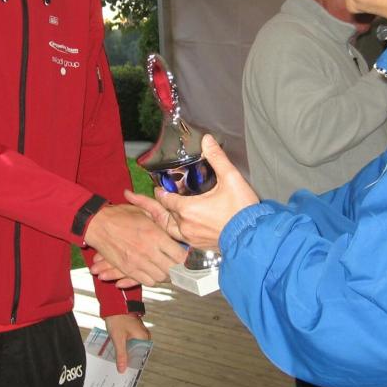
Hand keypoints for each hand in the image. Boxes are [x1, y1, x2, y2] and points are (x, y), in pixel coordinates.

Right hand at [84, 203, 185, 285]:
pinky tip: (154, 273)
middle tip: (181, 267)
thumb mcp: (144, 212)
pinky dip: (153, 280)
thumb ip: (160, 219)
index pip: (179, 255)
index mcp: (155, 235)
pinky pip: (146, 281)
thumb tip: (176, 224)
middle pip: (172, 270)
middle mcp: (149, 251)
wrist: (98, 224)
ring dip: (166, 276)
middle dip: (178, 270)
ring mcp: (138, 262)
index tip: (189, 258)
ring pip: (160, 278)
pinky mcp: (128, 269)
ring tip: (168, 270)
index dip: (186, 259)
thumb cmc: (121, 215)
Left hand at [104, 314, 149, 372]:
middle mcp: (143, 335)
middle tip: (119, 370)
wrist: (113, 304)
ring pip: (132, 347)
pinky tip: (116, 352)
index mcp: (144, 337)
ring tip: (117, 363)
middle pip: (136, 352)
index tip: (126, 374)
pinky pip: (129, 342)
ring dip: (125, 354)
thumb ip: (121, 355)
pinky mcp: (132, 330)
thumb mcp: (118, 339)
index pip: (141, 356)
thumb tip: (122, 370)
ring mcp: (137, 332)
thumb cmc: (117, 319)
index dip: (134, 365)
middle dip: (128, 360)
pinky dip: (123, 347)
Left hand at [154, 134, 258, 249]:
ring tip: (153, 215)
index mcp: (189, 209)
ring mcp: (192, 238)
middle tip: (132, 199)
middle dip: (150, 206)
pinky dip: (173, 230)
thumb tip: (207, 140)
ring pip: (169, 229)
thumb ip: (217, 158)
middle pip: (162, 215)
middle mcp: (186, 225)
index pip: (166, 200)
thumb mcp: (231, 178)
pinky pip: (180, 238)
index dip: (160, 193)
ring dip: (160, 220)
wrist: (253, 238)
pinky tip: (177, 227)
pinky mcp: (200, 246)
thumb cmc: (242, 210)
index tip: (156, 188)